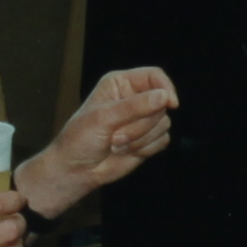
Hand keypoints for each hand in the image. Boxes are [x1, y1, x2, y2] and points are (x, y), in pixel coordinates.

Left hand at [13, 67, 178, 217]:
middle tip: (116, 135)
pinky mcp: (147, 139)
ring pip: (163, 124)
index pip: (154, 76)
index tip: (170, 104)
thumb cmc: (80, 139)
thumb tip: (164, 96)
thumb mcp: (104, 118)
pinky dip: (146, 149)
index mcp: (120, 84)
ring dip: (140, 139)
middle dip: (141, 124)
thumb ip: (135, 106)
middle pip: (160, 103)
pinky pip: (163, 140)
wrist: (76, 170)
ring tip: (116, 144)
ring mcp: (142, 120)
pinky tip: (126, 151)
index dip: (165, 88)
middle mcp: (134, 98)